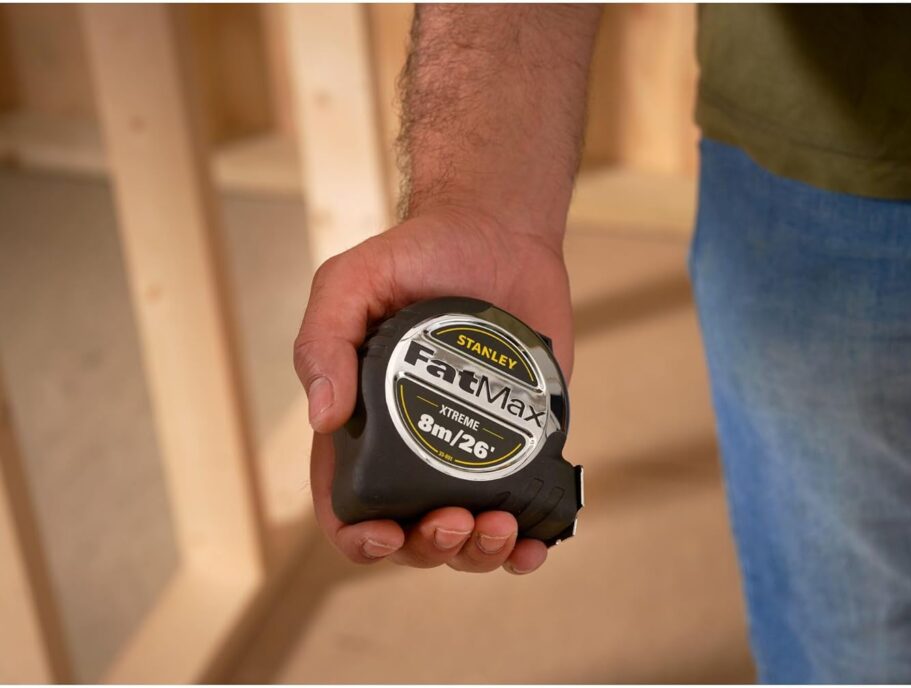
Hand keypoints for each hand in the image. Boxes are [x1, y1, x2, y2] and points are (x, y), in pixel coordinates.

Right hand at [293, 210, 572, 573]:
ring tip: (501, 529)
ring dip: (479, 555)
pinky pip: (526, 509)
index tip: (383, 534)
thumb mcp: (350, 282)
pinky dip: (530, 543)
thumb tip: (321, 416)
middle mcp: (417, 447)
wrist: (498, 232)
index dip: (358, 539)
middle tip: (454, 520)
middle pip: (411, 535)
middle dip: (429, 548)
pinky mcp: (524, 440)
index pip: (346, 505)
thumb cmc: (416, 255)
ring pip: (468, 535)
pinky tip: (537, 545)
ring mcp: (473, 448)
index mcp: (364, 425)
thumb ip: (323, 339)